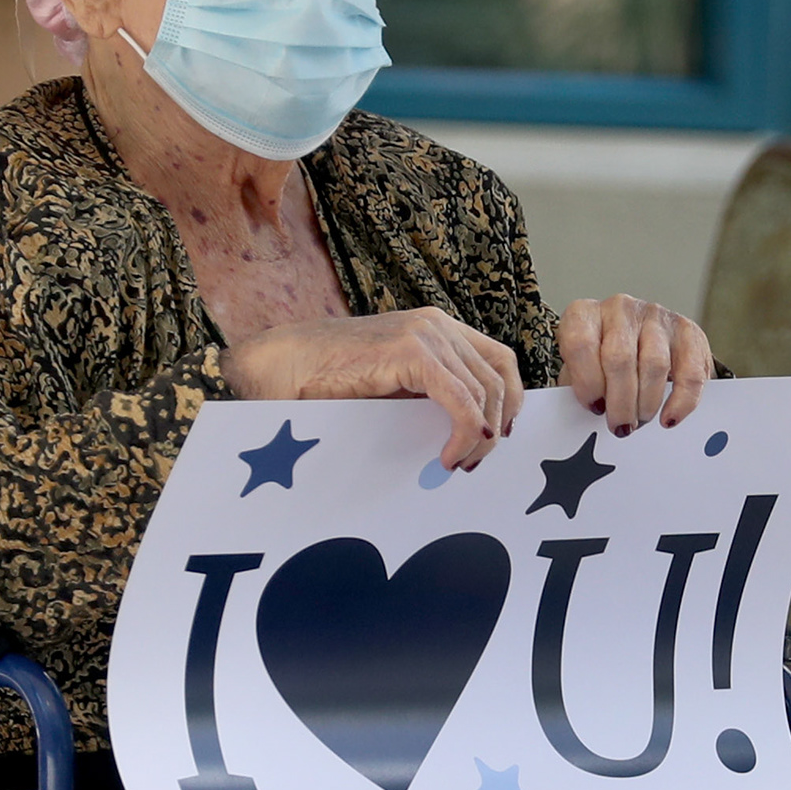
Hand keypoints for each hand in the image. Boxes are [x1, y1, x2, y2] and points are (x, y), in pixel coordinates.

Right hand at [221, 309, 522, 469]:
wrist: (281, 365)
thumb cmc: (327, 382)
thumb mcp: (392, 387)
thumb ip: (428, 396)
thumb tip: (467, 434)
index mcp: (436, 328)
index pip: (498, 360)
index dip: (509, 401)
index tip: (497, 438)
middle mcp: (437, 324)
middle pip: (499, 376)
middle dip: (496, 426)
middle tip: (474, 462)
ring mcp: (426, 333)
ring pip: (484, 392)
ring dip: (478, 437)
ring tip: (456, 465)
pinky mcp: (412, 352)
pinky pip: (460, 400)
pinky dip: (464, 433)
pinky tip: (447, 458)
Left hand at [558, 294, 714, 434]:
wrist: (637, 348)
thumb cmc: (600, 367)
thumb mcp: (580, 376)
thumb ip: (579, 394)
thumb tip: (586, 425)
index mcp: (584, 315)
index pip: (581, 343)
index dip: (587, 381)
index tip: (594, 407)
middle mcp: (619, 308)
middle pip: (619, 358)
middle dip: (620, 402)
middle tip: (621, 427)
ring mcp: (654, 316)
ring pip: (654, 364)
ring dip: (647, 404)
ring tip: (641, 420)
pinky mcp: (686, 331)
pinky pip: (689, 371)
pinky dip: (681, 401)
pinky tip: (669, 417)